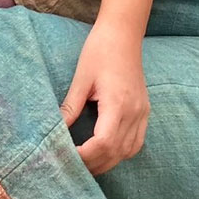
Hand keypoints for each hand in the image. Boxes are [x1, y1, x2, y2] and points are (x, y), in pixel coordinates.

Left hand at [60, 22, 150, 175]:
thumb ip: (70, 108)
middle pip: (115, 152)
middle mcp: (134, 112)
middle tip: (70, 165)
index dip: (85, 156)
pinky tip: (106, 151)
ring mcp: (142, 112)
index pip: (103, 143)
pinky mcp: (144, 111)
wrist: (123, 33)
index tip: (66, 156)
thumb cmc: (99, 50)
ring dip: (107, 161)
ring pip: (128, 151)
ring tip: (85, 162)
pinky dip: (121, 152)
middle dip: (93, 164)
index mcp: (118, 103)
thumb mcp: (80, 79)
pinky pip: (136, 142)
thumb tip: (54, 132)